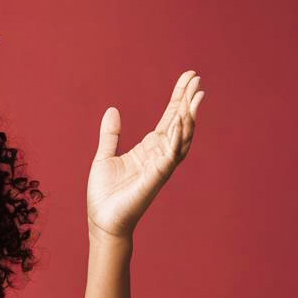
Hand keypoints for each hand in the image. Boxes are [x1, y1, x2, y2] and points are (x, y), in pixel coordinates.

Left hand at [86, 70, 204, 242]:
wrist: (101, 221)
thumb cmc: (104, 195)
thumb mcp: (104, 157)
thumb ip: (110, 134)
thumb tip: (113, 109)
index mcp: (148, 149)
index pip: (168, 118)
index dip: (178, 97)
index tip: (188, 76)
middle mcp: (158, 156)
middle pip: (179, 123)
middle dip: (188, 101)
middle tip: (197, 78)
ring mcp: (159, 167)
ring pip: (181, 139)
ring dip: (189, 118)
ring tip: (196, 97)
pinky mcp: (155, 178)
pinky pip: (170, 156)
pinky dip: (176, 139)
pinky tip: (180, 121)